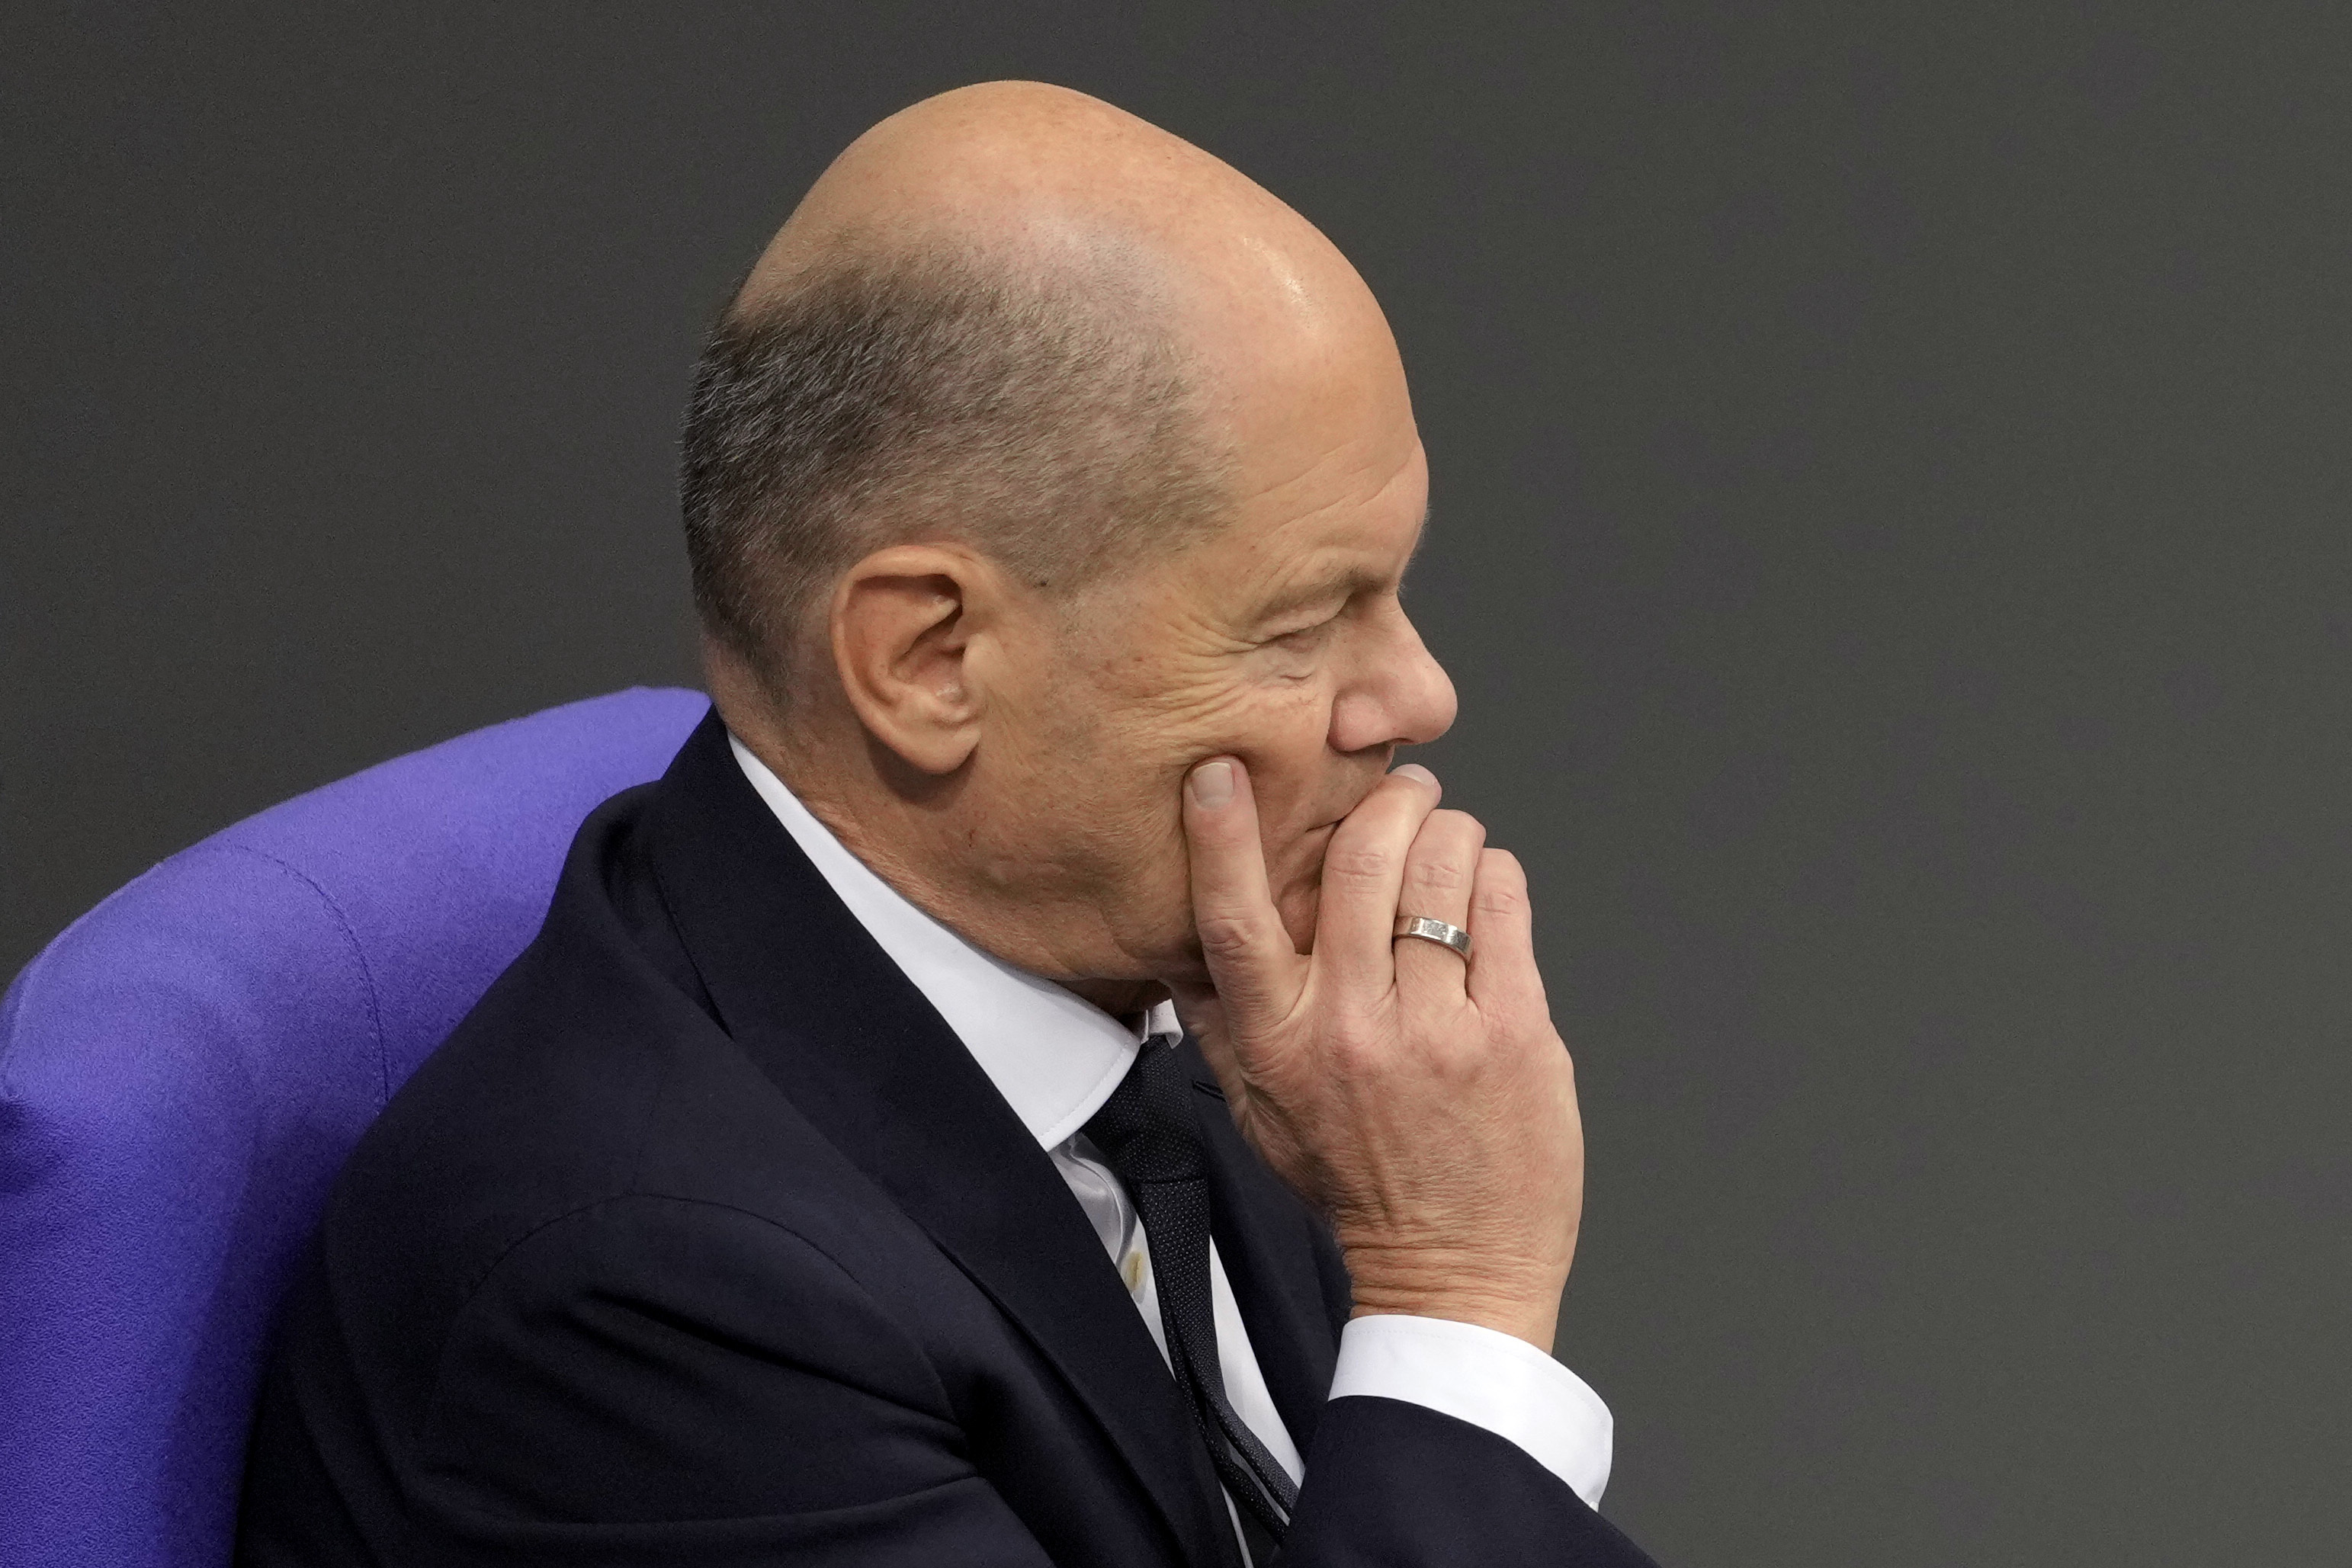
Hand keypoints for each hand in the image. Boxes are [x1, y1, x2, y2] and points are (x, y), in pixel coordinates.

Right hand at [1167, 757, 1583, 1352]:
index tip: (1223, 773)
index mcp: (1279, 1040)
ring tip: (1446, 846)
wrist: (1453, 1270)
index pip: (1234, 918)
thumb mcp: (1257, 1107)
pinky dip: (1493, 874)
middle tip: (1400, 792)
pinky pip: (1503, 901)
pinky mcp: (1515, 1030)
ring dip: (1447, 831)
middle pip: (1359, 860)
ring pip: (1442, 864)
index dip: (1223, 835)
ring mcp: (1439, 1028)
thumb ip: (1218, 1019)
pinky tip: (1483, 892)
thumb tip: (1176, 934)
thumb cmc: (1353, 1183)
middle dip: (1386, 801)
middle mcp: (1352, 1027)